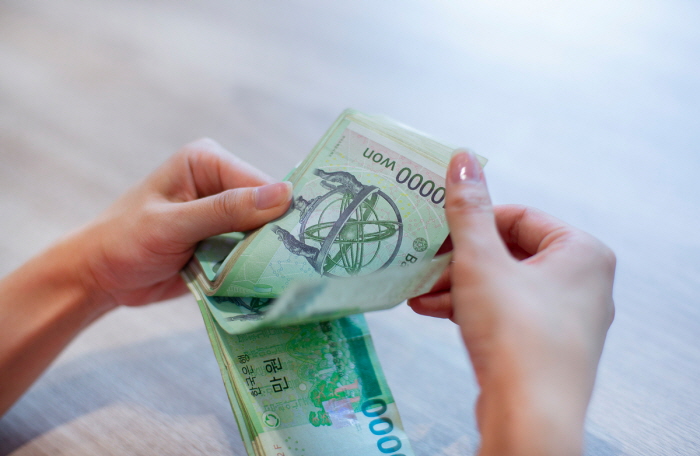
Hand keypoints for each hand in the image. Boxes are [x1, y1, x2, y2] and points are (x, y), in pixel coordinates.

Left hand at [74, 138, 292, 308]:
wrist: (100, 275)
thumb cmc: (125, 241)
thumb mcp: (174, 224)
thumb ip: (226, 210)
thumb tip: (284, 194)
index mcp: (207, 162)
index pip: (260, 183)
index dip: (279, 211)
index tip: (295, 242)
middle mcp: (219, 182)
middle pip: (267, 207)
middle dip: (272, 235)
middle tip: (286, 264)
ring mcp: (223, 213)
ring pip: (263, 232)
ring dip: (265, 253)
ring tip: (274, 275)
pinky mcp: (223, 239)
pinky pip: (252, 251)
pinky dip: (254, 265)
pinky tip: (260, 280)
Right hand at [408, 150, 614, 455]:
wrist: (529, 416)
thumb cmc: (515, 333)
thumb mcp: (481, 261)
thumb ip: (468, 210)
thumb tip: (462, 159)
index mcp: (581, 251)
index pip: (518, 216)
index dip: (473, 221)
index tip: (438, 231)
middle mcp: (582, 281)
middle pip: (508, 252)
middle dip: (459, 259)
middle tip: (424, 262)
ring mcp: (565, 317)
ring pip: (503, 285)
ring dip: (457, 285)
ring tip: (419, 290)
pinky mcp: (545, 345)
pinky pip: (505, 313)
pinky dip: (470, 309)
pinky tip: (430, 310)